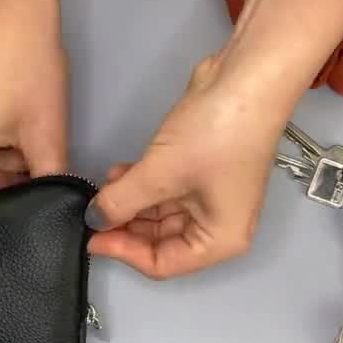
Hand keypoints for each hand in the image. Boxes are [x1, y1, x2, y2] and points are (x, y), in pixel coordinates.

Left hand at [86, 56, 289, 278]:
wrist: (249, 78)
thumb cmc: (217, 134)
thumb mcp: (160, 174)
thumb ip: (121, 202)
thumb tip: (94, 219)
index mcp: (220, 240)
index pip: (162, 264)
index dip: (124, 252)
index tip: (92, 235)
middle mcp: (218, 226)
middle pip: (160, 241)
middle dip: (125, 226)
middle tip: (92, 210)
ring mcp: (211, 197)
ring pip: (159, 215)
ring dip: (130, 203)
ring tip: (104, 186)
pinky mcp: (201, 171)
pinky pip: (164, 191)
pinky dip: (141, 185)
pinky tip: (120, 172)